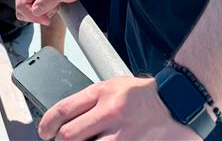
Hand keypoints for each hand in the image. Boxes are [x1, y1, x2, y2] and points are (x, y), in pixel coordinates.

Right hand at [15, 0, 87, 25]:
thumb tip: (35, 10)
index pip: (21, 5)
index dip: (33, 16)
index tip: (48, 20)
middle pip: (21, 9)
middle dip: (36, 14)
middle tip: (51, 10)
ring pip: (25, 10)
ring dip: (39, 13)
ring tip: (52, 6)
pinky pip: (30, 8)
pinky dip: (40, 10)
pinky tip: (51, 5)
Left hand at [39, 76, 199, 140]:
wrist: (177, 102)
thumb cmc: (142, 95)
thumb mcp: (112, 87)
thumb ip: (90, 101)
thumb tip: (66, 119)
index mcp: (102, 92)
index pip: (63, 109)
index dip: (47, 123)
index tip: (44, 131)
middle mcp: (110, 112)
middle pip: (70, 135)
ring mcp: (123, 134)